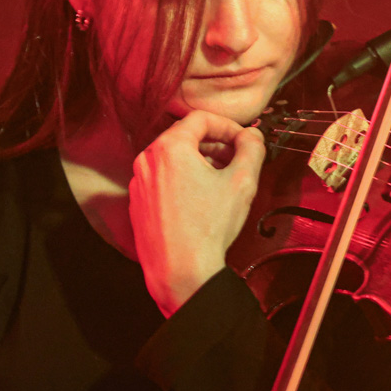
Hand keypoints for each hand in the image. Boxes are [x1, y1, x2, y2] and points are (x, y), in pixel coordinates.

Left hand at [128, 111, 265, 316]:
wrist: (181, 271)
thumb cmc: (208, 227)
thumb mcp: (242, 182)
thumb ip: (252, 149)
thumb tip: (252, 136)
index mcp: (169, 147)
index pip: (201, 118)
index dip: (228, 125)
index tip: (243, 140)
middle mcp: (147, 160)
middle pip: (185, 137)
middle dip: (215, 144)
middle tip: (237, 160)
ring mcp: (139, 183)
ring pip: (173, 159)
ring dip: (200, 162)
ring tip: (221, 181)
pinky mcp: (138, 203)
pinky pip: (163, 179)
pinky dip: (183, 180)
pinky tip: (202, 200)